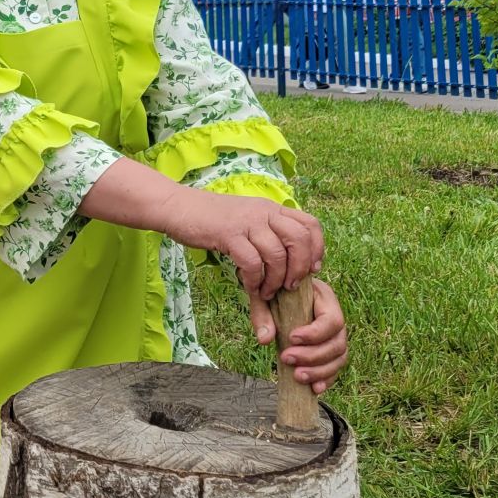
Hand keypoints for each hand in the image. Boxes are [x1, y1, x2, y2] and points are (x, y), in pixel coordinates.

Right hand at [166, 190, 323, 301]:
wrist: (179, 206)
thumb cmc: (212, 218)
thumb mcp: (246, 220)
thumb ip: (266, 234)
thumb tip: (286, 263)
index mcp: (272, 208)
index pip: (310, 224)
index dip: (318, 249)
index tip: (311, 269)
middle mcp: (264, 212)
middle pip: (300, 239)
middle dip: (301, 268)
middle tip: (291, 285)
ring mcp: (247, 222)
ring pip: (278, 254)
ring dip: (277, 279)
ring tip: (268, 291)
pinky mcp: (229, 235)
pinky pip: (252, 262)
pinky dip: (255, 280)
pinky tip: (250, 285)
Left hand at [253, 278, 347, 393]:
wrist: (278, 293)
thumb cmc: (273, 292)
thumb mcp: (264, 297)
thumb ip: (262, 315)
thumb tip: (265, 339)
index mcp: (324, 298)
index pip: (331, 320)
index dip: (315, 334)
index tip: (291, 338)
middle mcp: (335, 316)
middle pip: (337, 343)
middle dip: (313, 356)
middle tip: (286, 358)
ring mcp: (335, 335)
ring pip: (339, 358)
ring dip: (319, 371)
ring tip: (297, 376)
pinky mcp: (330, 350)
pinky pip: (336, 368)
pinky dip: (326, 379)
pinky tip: (314, 388)